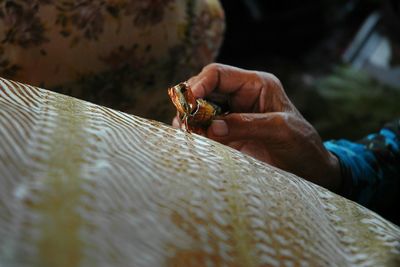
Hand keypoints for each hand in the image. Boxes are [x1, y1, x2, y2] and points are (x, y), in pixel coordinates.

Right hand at [173, 63, 341, 191]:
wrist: (310, 173)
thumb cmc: (303, 146)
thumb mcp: (281, 131)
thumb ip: (247, 125)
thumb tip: (212, 127)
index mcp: (256, 85)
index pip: (218, 74)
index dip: (200, 83)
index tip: (188, 100)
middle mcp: (241, 97)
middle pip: (205, 91)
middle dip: (190, 103)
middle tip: (182, 120)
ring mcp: (232, 117)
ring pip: (201, 111)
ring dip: (190, 120)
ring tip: (184, 132)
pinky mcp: (228, 136)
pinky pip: (205, 130)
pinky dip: (195, 134)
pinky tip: (191, 140)